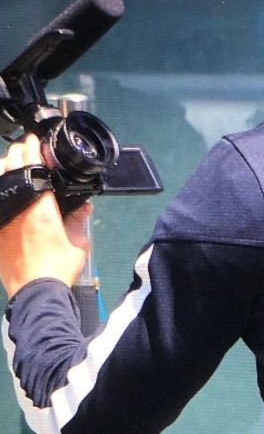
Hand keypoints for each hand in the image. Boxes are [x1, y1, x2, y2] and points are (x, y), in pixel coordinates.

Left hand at [0, 135, 90, 297]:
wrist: (36, 293)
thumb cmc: (57, 269)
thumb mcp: (78, 243)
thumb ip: (79, 219)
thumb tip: (84, 205)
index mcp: (39, 206)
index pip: (30, 164)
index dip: (31, 147)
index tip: (34, 140)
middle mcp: (16, 207)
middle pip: (7, 168)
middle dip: (15, 156)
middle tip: (24, 154)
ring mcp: (1, 218)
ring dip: (5, 174)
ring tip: (14, 173)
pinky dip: (2, 196)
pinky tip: (8, 197)